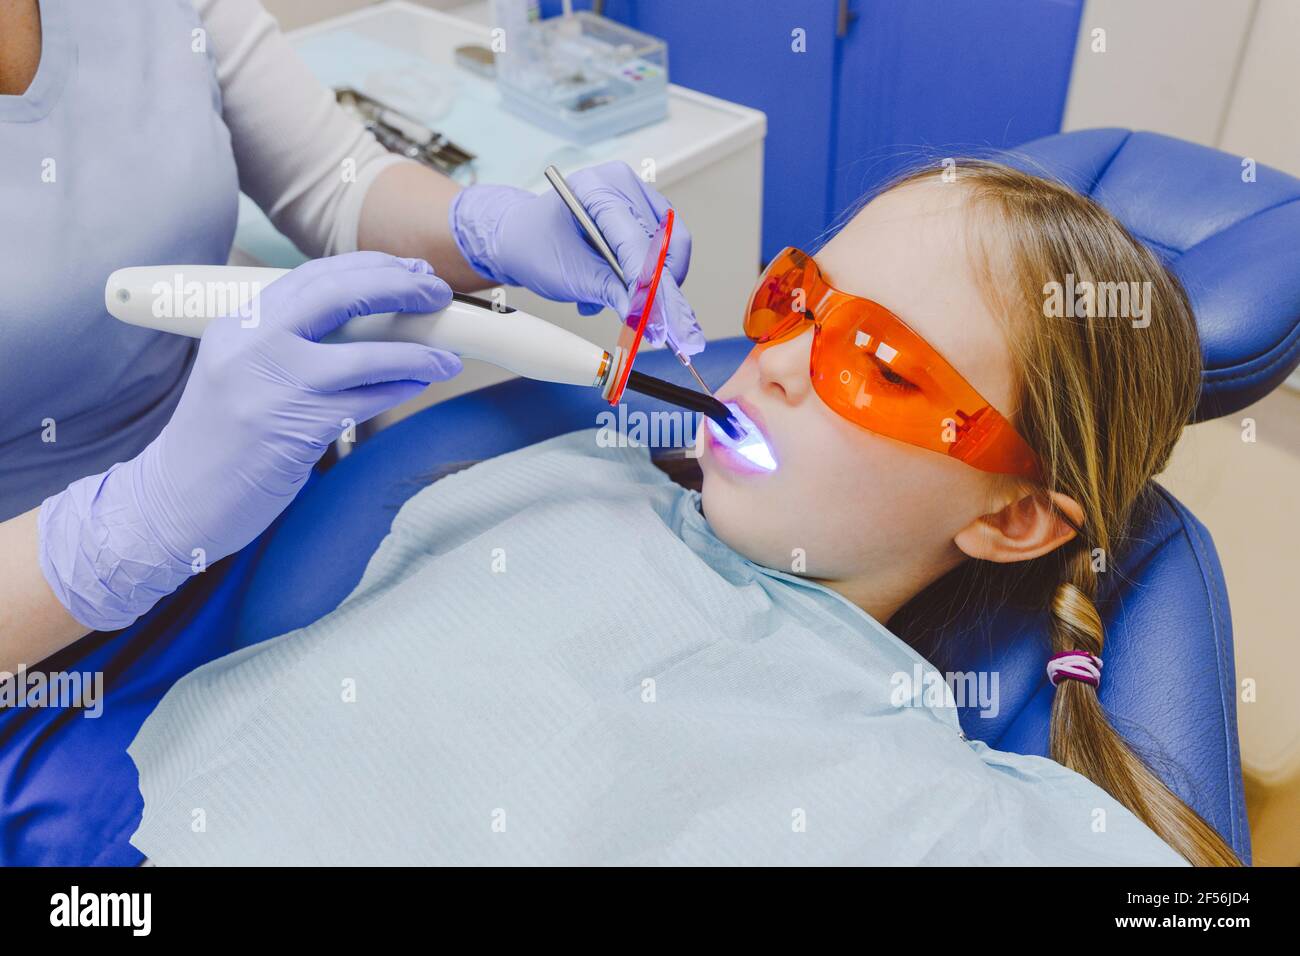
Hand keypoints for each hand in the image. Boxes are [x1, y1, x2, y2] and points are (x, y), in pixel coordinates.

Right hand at [39, 252, 462, 630]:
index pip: (312, 276)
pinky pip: (364, 401)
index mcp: (238, 324)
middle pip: (338, 295)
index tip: (409, 272)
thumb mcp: (240, 372)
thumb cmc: (217, 441)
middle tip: (436, 295)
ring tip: (447, 356)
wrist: (174, 501)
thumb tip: (366, 322)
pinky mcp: (292, 428)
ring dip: (415, 353)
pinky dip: (399, 388)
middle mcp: (251, 346)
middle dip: (397, 287)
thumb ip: (288, 342)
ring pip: (363, 355)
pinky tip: (419, 384)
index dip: (370, 267)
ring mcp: (271, 386)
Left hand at [449, 161, 703, 354]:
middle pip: (668, 242)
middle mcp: (622, 185)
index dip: (652, 287)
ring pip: (671, 249)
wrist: (518, 238)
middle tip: (672, 332)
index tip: (662, 322)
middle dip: (667, 292)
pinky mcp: (642, 215)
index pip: (637, 242)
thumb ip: (611, 294)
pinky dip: (647, 279)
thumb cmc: (534, 247)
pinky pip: (662, 251)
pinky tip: (619, 291)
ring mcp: (635, 196)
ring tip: (625, 306)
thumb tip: (645, 320)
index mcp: (597, 189)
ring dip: (655, 286)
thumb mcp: (569, 276)